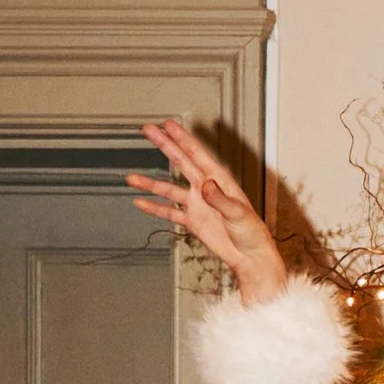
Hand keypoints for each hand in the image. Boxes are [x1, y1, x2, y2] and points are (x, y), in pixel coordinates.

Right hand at [128, 119, 289, 300]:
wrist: (250, 257)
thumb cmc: (252, 234)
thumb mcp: (238, 214)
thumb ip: (220, 199)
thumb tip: (206, 185)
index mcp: (220, 182)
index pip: (198, 155)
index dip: (183, 139)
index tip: (169, 125)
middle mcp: (206, 189)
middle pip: (181, 163)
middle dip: (165, 146)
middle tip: (149, 130)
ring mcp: (197, 204)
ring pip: (169, 189)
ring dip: (151, 183)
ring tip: (132, 178)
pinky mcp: (192, 220)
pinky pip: (169, 212)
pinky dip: (155, 208)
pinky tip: (141, 203)